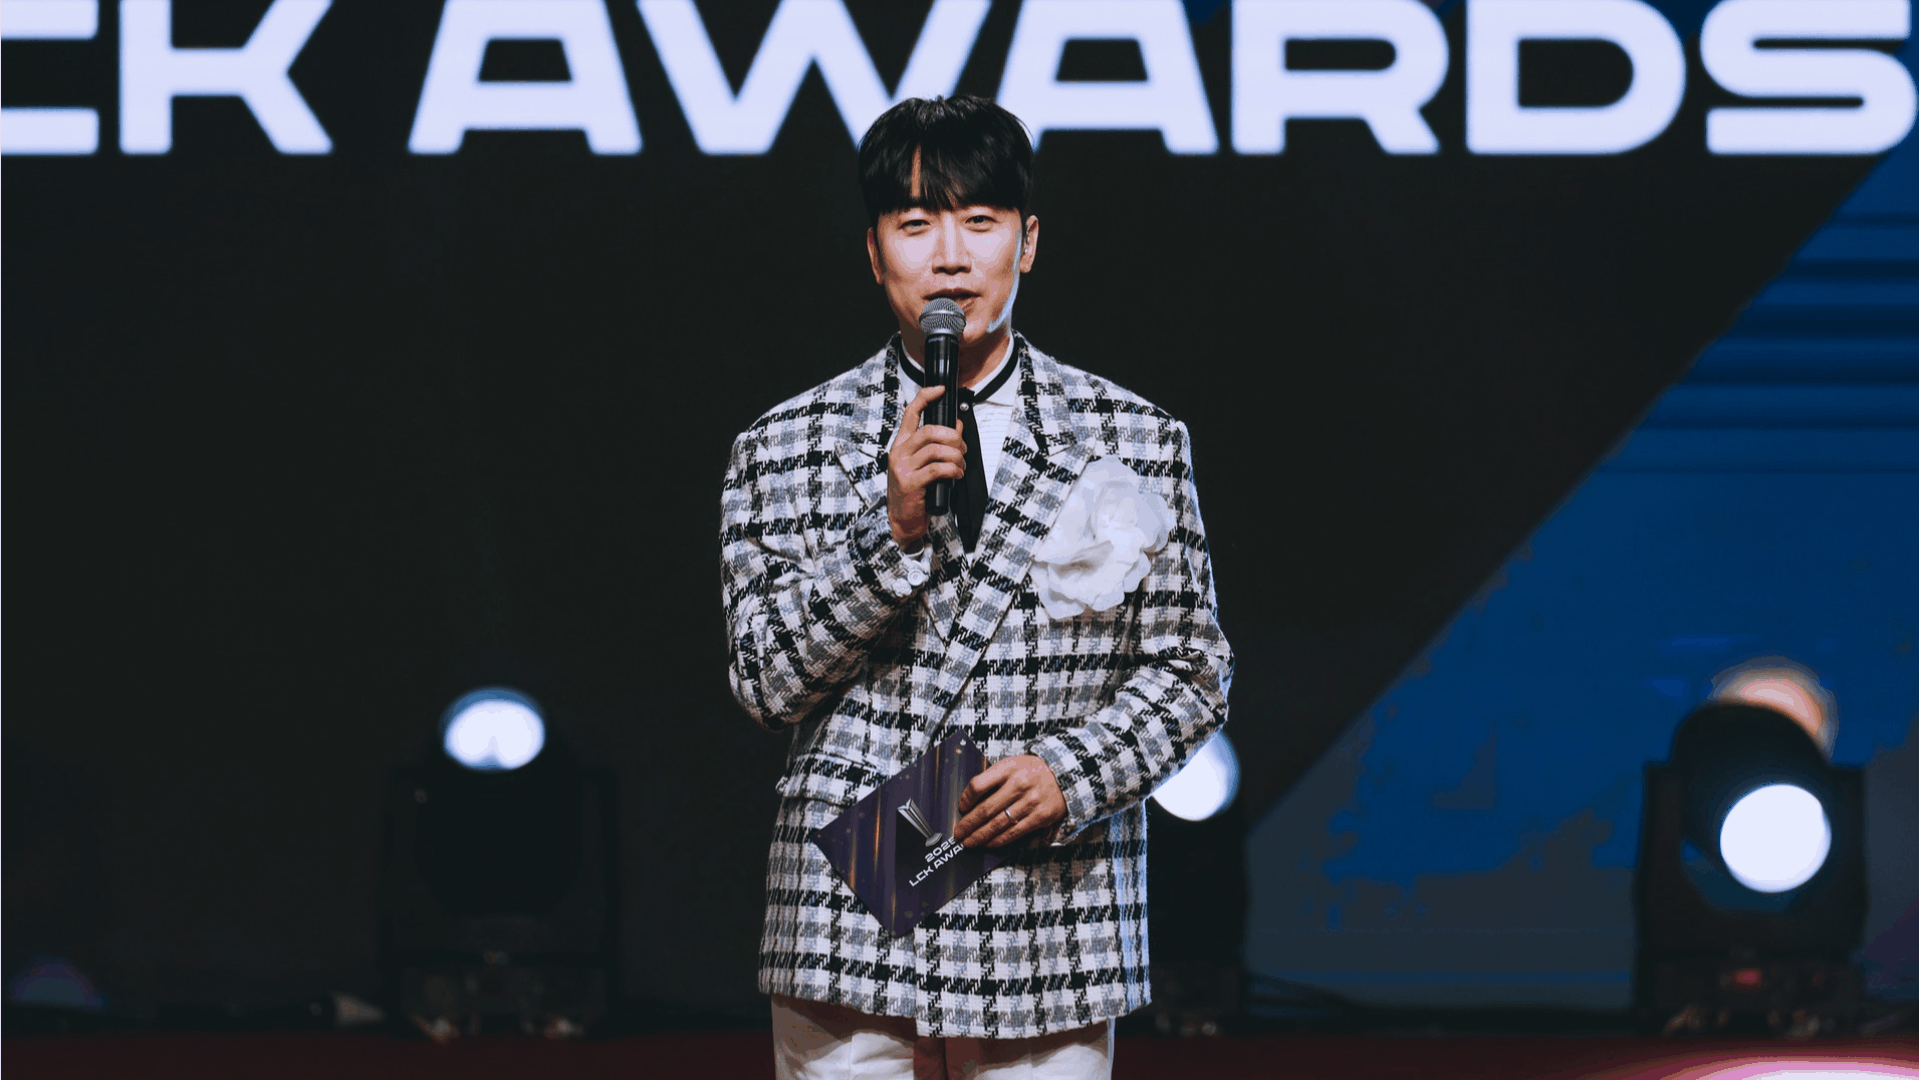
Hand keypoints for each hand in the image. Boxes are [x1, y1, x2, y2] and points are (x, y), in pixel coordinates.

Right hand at [886, 385, 967, 552]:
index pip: (911, 413)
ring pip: (936, 450)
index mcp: (901, 444)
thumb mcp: (921, 464)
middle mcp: (899, 453)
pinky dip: (952, 470)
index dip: (925, 397)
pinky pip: (937, 469)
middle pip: (929, 431)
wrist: (902, 520)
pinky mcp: (911, 484)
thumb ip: (936, 445)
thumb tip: (958, 426)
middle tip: (962, 448)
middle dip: (953, 437)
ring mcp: (903, 468)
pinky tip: (956, 475)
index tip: (940, 389)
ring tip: (960, 465)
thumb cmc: (914, 491)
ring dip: (956, 456)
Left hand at [953, 755, 1065, 848]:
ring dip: (980, 836)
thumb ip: (994, 778)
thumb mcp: (1013, 764)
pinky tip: (988, 843)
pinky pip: (1014, 833)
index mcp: (1008, 768)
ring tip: (969, 842)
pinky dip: (998, 840)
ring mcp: (1030, 802)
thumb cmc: (1033, 771)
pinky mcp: (1040, 817)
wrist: (1066, 775)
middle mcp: (1019, 784)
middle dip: (969, 824)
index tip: (961, 808)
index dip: (966, 799)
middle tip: (959, 833)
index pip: (978, 785)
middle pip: (986, 809)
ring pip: (998, 824)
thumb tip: (971, 801)